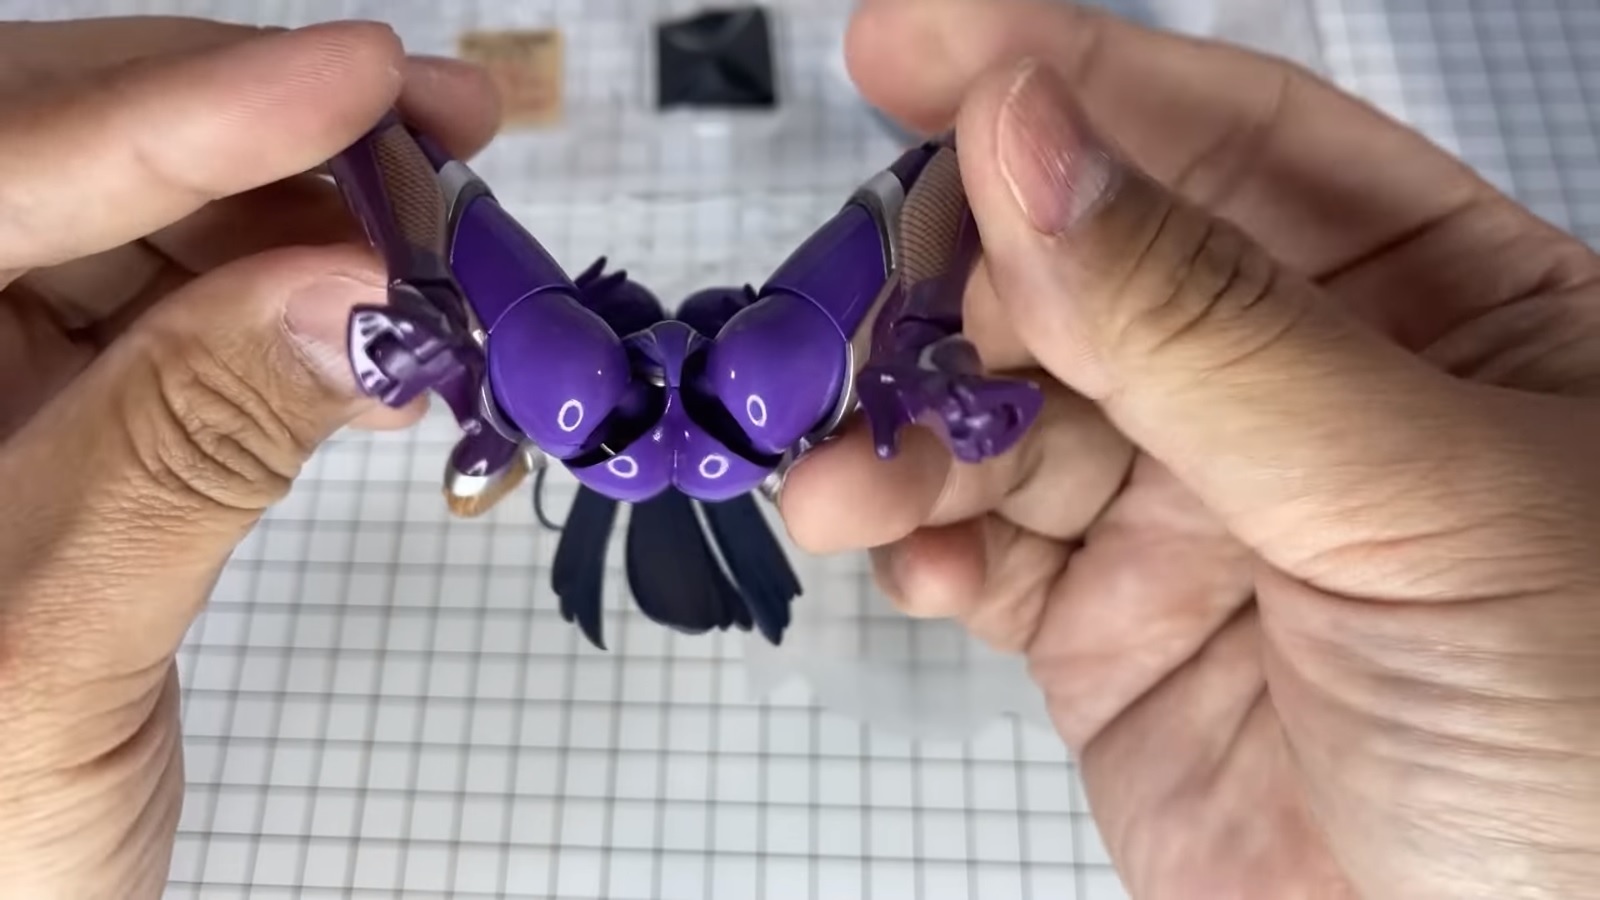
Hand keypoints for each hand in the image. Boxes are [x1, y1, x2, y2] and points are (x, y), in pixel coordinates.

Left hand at [0, 18, 497, 896]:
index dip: (172, 119)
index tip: (355, 78)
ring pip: (134, 211)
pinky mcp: (49, 397)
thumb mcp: (46, 656)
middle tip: (431, 135)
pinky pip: (178, 300)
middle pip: (50, 150)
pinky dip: (295, 294)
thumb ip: (181, 456)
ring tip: (436, 248)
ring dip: (298, 211)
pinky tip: (382, 319)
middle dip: (251, 133)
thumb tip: (351, 299)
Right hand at [781, 0, 1599, 896]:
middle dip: (963, 285)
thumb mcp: (1412, 496)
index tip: (909, 43)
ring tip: (844, 479)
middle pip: (1086, 268)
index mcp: (1439, 302)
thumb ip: (1202, 318)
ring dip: (906, 433)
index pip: (1232, 136)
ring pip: (1008, 415)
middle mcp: (1304, 391)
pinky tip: (903, 557)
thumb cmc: (1587, 753)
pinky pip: (983, 553)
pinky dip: (921, 545)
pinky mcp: (1111, 635)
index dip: (1067, 75)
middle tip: (873, 319)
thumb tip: (1023, 131)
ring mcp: (1197, 513)